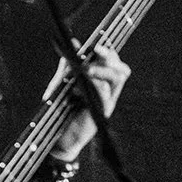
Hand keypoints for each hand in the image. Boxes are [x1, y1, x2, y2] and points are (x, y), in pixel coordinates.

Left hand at [46, 46, 129, 160]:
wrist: (60, 138)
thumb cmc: (62, 111)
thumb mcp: (63, 83)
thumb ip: (67, 66)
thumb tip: (73, 43)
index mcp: (101, 83)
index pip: (113, 62)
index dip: (107, 51)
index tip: (95, 45)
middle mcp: (108, 91)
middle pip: (121, 69)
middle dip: (109, 56)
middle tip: (95, 51)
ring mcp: (107, 101)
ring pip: (116, 78)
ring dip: (101, 69)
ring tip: (85, 68)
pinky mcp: (101, 111)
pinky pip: (103, 93)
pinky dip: (92, 84)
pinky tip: (78, 84)